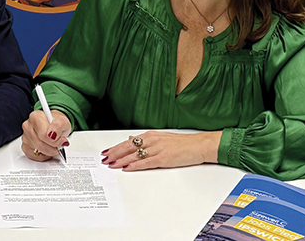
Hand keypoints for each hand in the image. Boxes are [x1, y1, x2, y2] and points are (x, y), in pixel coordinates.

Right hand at [21, 109, 70, 160]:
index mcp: (35, 117)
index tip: (62, 140)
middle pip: (39, 144)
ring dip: (48, 152)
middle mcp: (28, 126)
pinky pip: (34, 156)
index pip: (43, 134)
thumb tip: (53, 134)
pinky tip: (47, 150)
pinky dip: (43, 156)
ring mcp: (25, 137)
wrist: (54, 127)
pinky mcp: (25, 146)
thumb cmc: (57, 124)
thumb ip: (58, 126)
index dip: (55, 141)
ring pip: (37, 151)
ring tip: (53, 145)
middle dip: (53, 148)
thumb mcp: (63, 122)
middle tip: (59, 144)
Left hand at [100, 130, 220, 170]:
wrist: (199, 145)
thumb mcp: (161, 138)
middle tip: (104, 159)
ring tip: (111, 164)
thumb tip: (131, 139)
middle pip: (128, 147)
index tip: (107, 152)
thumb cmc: (182, 144)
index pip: (128, 141)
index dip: (116, 147)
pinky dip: (135, 165)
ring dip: (121, 160)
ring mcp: (157, 149)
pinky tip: (127, 168)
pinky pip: (146, 162)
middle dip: (114, 154)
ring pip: (134, 155)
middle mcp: (152, 140)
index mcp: (150, 135)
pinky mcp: (164, 158)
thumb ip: (145, 140)